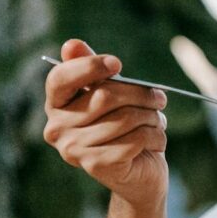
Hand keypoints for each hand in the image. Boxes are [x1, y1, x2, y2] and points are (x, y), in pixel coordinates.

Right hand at [43, 39, 168, 207]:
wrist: (139, 173)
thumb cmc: (125, 126)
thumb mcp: (112, 93)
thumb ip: (92, 69)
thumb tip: (71, 44)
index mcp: (57, 104)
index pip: (60, 78)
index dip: (89, 67)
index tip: (117, 64)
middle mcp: (56, 128)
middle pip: (104, 96)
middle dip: (140, 93)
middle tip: (159, 98)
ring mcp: (73, 149)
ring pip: (125, 118)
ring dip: (152, 116)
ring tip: (157, 121)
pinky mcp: (96, 165)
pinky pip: (135, 139)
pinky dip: (154, 136)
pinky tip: (155, 141)